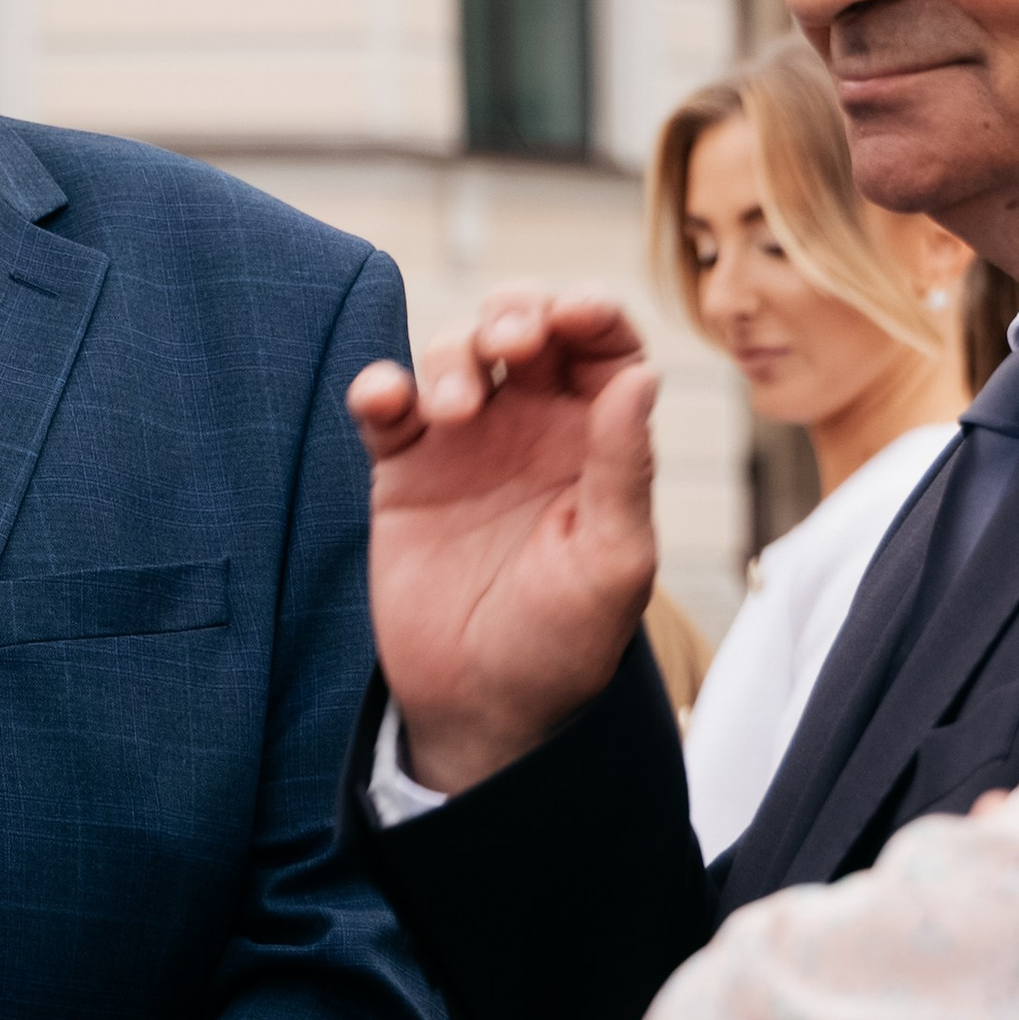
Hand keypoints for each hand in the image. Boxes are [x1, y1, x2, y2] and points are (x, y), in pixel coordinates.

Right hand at [348, 293, 658, 800]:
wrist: (481, 707)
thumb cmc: (564, 643)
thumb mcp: (611, 562)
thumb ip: (624, 468)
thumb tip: (640, 377)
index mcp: (599, 438)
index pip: (604, 345)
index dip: (590, 312)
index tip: (573, 315)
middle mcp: (534, 427)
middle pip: (525, 326)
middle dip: (515, 312)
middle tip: (511, 346)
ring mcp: (464, 443)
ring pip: (454, 353)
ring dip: (450, 356)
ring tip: (452, 410)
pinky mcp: (403, 469)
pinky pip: (386, 407)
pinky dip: (378, 387)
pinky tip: (384, 399)